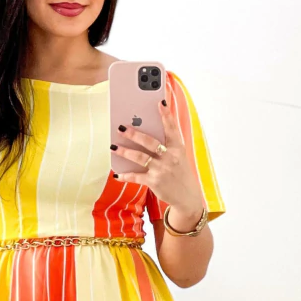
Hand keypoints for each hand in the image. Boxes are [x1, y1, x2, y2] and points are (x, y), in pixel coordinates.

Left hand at [111, 87, 205, 222]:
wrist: (187, 197)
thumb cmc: (179, 173)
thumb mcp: (179, 157)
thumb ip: (167, 145)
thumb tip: (145, 133)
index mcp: (177, 148)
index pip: (172, 128)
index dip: (166, 115)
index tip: (160, 103)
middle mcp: (170, 157)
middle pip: (150, 142)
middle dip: (134, 134)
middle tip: (121, 127)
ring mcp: (162, 170)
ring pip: (140, 157)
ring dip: (125, 152)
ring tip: (113, 146)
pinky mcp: (154, 182)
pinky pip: (136, 177)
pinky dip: (125, 175)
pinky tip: (117, 173)